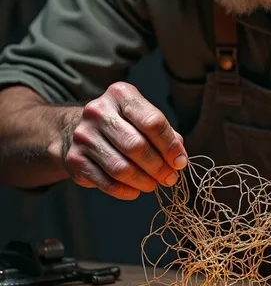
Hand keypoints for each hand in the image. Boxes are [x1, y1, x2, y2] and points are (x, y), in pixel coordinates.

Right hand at [63, 82, 186, 199]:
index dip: (170, 146)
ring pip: (121, 168)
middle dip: (158, 167)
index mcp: (120, 94)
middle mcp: (98, 111)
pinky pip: (106, 182)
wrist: (78, 130)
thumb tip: (179, 159)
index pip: (152, 121)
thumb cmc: (122, 125)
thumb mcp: (142, 118)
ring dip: (143, 181)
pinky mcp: (75, 159)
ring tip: (154, 185)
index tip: (180, 162)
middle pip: (136, 146)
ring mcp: (83, 135)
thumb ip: (164, 134)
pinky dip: (125, 191)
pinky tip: (135, 191)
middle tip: (170, 178)